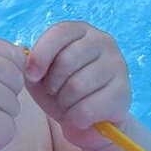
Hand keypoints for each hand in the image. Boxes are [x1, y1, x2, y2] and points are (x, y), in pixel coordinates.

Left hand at [25, 22, 132, 148]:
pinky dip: (75, 118)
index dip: (40, 55)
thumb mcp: (41, 75)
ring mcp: (117, 65)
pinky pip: (87, 108)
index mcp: (81, 31)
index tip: (31, 76)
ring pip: (76, 86)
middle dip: (51, 84)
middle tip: (53, 94)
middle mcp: (103, 41)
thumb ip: (31, 65)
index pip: (59, 33)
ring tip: (67, 105)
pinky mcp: (123, 92)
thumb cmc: (60, 90)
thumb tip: (27, 66)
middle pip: (66, 61)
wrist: (89, 119)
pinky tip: (78, 117)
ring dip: (63, 103)